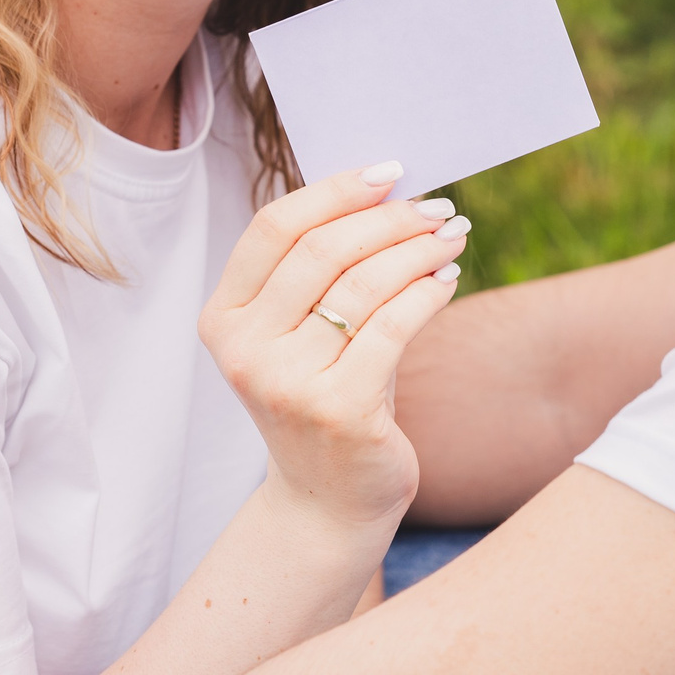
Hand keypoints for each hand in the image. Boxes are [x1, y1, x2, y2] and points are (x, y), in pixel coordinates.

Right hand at [200, 163, 469, 536]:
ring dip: (418, 251)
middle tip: (437, 207)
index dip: (333, 191)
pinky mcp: (338, 410)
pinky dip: (428, 293)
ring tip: (451, 237)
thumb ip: (318, 271)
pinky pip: (394, 327)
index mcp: (222, 319)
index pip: (274, 229)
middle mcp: (244, 351)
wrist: (328, 502)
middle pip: (323, 251)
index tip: (388, 172)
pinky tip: (447, 280)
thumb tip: (386, 188)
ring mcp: (287, 384)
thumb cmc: (323, 397)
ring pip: (364, 285)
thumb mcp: (299, 334)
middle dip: (390, 219)